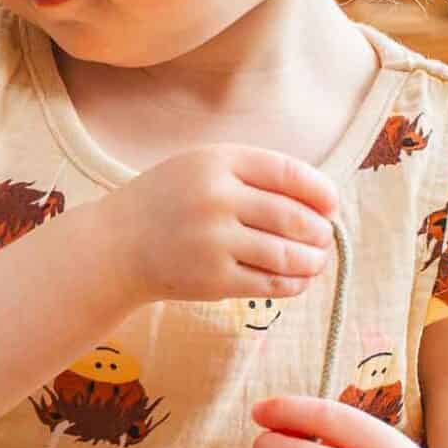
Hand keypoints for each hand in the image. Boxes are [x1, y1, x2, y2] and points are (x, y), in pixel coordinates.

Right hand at [108, 145, 338, 307]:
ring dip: (312, 260)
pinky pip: (270, 284)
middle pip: (294, 217)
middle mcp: (217, 199)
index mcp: (218, 163)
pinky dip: (292, 284)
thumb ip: (253, 174)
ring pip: (287, 254)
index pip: (290, 174)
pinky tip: (295, 280)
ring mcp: (214, 241)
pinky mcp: (212, 279)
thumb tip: (319, 201)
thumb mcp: (201, 167)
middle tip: (322, 237)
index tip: (331, 204)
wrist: (115, 245)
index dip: (321, 191)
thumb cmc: (167, 203)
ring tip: (314, 260)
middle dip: (319, 231)